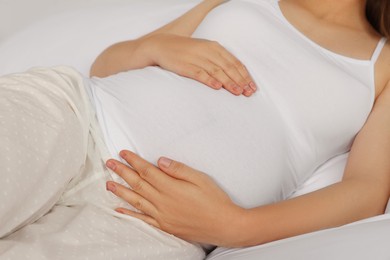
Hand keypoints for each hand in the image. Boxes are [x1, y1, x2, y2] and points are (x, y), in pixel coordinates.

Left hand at [105, 150, 243, 245]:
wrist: (223, 225)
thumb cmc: (214, 200)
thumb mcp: (200, 179)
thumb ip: (178, 169)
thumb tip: (160, 161)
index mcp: (171, 187)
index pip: (147, 171)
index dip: (133, 161)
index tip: (123, 153)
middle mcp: (163, 202)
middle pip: (137, 184)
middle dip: (122, 172)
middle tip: (109, 163)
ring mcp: (162, 215)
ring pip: (136, 201)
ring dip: (120, 191)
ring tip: (108, 184)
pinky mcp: (165, 226)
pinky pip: (142, 219)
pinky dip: (129, 214)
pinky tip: (119, 209)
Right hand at [142, 33, 256, 96]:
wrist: (162, 45)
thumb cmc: (187, 51)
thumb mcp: (205, 51)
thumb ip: (219, 61)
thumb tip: (235, 76)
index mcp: (215, 47)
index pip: (235, 62)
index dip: (245, 75)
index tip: (252, 87)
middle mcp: (208, 51)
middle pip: (229, 67)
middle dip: (240, 81)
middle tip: (248, 93)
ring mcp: (197, 58)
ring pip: (217, 71)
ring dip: (229, 82)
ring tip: (238, 92)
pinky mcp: (186, 66)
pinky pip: (200, 73)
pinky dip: (209, 80)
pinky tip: (217, 87)